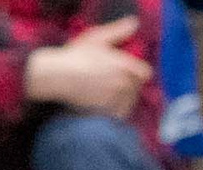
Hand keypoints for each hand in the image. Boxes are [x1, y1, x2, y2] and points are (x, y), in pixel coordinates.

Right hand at [25, 18, 150, 117]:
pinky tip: (108, 103)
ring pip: (130, 101)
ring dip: (125, 97)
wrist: (58, 76)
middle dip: (130, 83)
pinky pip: (121, 113)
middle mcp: (124, 83)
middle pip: (137, 87)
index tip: (128, 70)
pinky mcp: (107, 112)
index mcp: (125, 65)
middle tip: (114, 79)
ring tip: (110, 91)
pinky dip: (118, 110)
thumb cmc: (76, 55)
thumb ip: (118, 31)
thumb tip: (135, 23)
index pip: (145, 73)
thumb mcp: (97, 37)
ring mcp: (116, 99)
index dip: (138, 71)